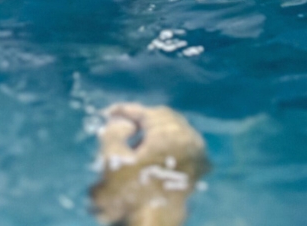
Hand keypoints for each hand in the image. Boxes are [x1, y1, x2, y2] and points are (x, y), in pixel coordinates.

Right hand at [91, 104, 207, 225]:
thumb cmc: (130, 196)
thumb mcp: (111, 161)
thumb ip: (114, 132)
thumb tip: (127, 125)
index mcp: (171, 132)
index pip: (145, 113)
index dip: (125, 111)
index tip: (108, 114)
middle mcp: (190, 138)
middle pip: (163, 120)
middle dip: (141, 122)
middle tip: (121, 127)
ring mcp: (198, 155)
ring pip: (173, 133)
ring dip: (153, 135)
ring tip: (132, 146)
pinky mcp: (198, 171)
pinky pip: (181, 148)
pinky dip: (166, 147)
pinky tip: (149, 159)